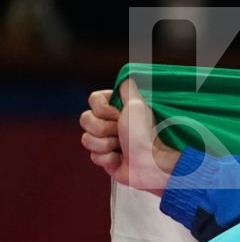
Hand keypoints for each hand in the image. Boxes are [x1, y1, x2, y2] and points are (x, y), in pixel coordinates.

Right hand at [80, 78, 178, 193]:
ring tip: (124, 148)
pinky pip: (94, 156)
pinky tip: (122, 159)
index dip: (102, 109)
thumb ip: (128, 88)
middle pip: (85, 120)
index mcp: (117, 109)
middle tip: (121, 133)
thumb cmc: (146, 134)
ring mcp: (107, 142)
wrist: (152, 163)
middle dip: (103, 129)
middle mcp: (110, 123)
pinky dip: (109, 158)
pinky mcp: (107, 159)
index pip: (92, 101)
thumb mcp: (137, 104)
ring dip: (106, 144)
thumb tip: (126, 78)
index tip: (118, 114)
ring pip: (87, 139)